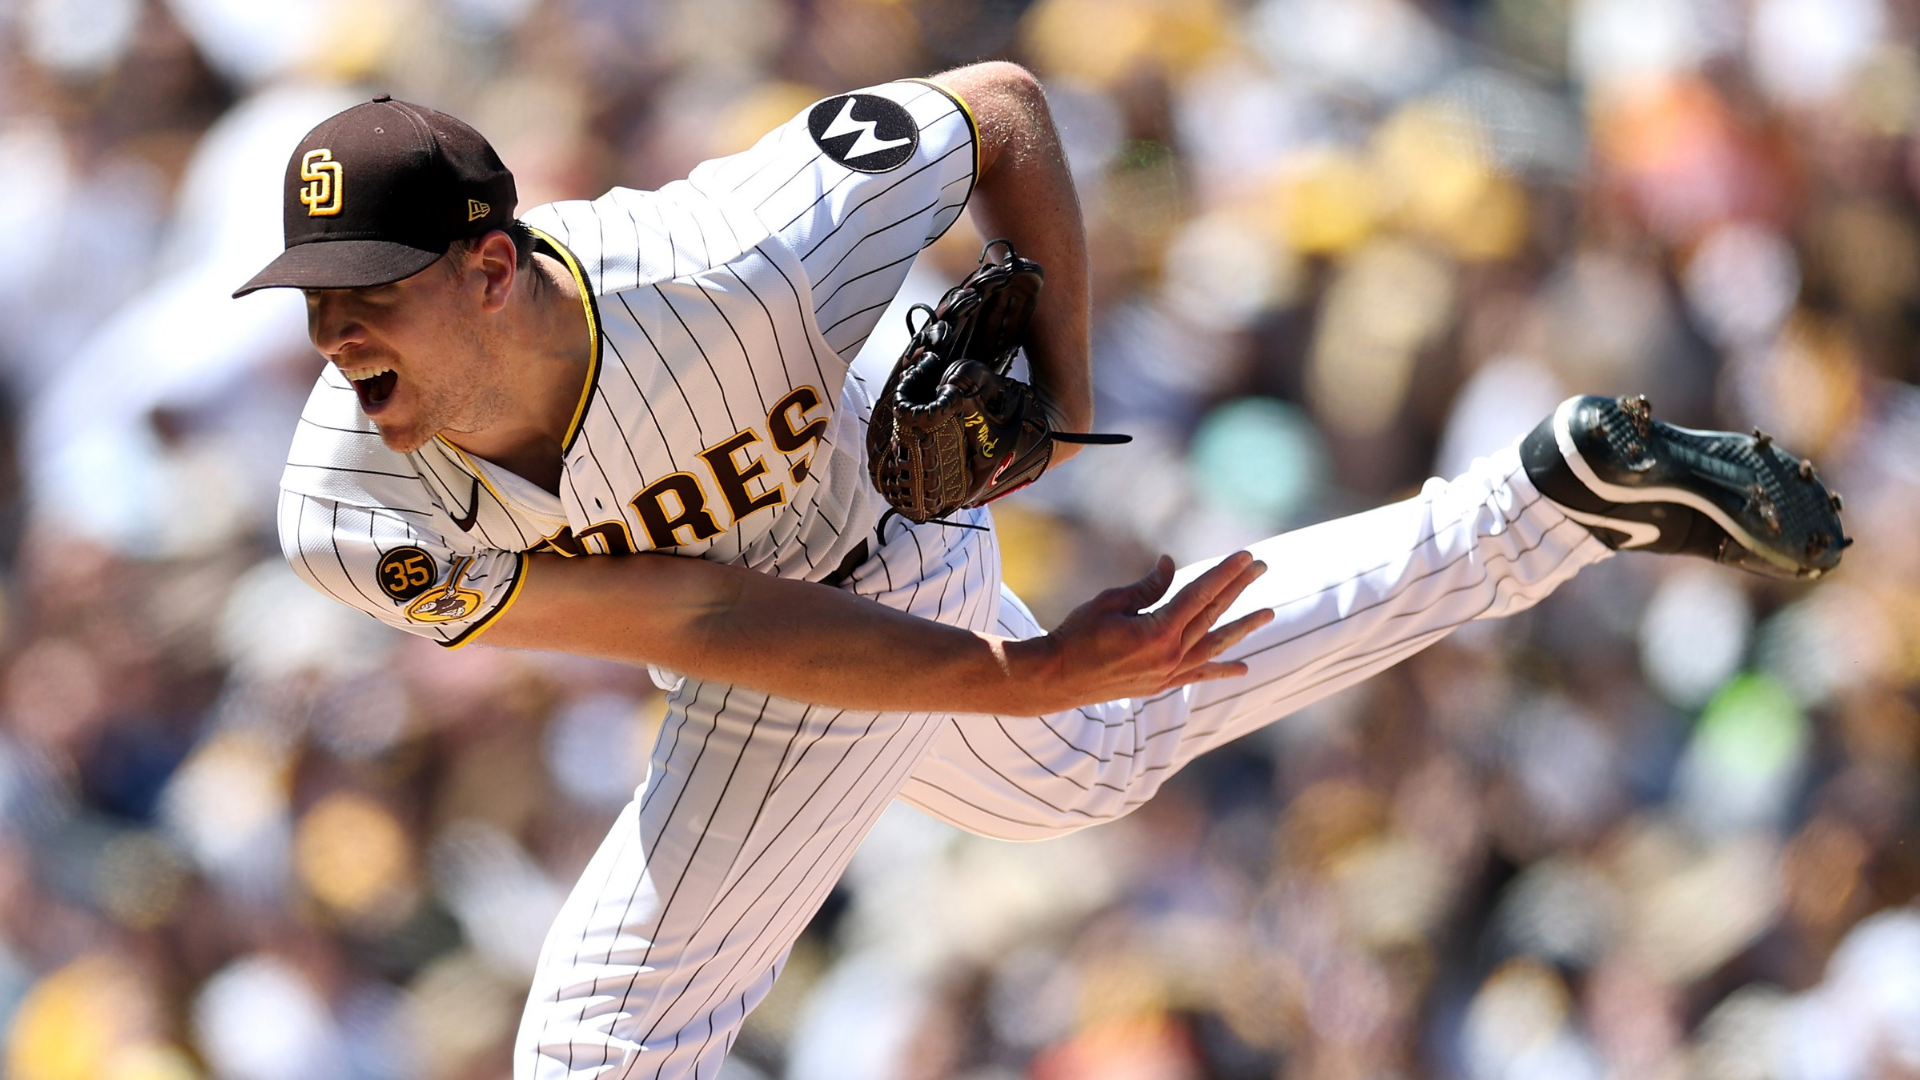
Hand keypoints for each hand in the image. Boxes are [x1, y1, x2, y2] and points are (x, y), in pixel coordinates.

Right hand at [1009, 551, 1274, 712]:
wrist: (1056, 678)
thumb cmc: (1077, 634)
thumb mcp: (1110, 602)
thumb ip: (1148, 587)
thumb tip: (1172, 565)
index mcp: (1158, 632)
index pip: (1201, 594)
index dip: (1225, 573)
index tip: (1246, 555)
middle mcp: (1171, 655)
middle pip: (1213, 615)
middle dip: (1239, 589)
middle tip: (1262, 567)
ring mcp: (1169, 674)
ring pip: (1215, 646)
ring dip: (1243, 628)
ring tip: (1269, 613)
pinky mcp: (1161, 685)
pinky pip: (1199, 675)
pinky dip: (1222, 671)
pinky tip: (1243, 668)